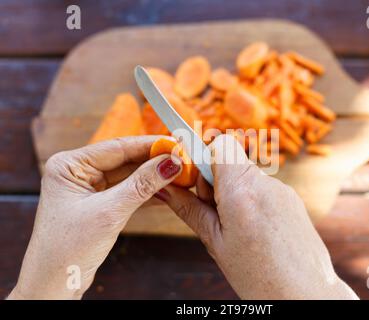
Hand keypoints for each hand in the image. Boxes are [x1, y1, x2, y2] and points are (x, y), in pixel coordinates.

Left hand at [8, 136, 181, 298]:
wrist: (54, 285)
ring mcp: (88, 188)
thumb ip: (142, 184)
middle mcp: (77, 172)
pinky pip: (127, 191)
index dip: (149, 145)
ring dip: (153, 176)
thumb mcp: (109, 212)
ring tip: (179, 173)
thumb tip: (169, 163)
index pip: (116, 147)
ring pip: (128, 176)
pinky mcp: (98, 204)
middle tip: (182, 159)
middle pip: (124, 160)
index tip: (175, 144)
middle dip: (154, 161)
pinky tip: (167, 190)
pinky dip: (147, 192)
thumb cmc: (67, 250)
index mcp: (69, 165)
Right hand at [159, 134, 357, 299]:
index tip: (197, 183)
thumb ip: (189, 209)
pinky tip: (255, 229)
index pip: (220, 144)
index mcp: (241, 191)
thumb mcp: (215, 242)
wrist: (306, 294)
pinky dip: (252, 200)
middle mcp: (265, 183)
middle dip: (216, 181)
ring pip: (247, 175)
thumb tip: (164, 188)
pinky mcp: (293, 198)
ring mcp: (283, 190)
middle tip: (214, 213)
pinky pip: (264, 188)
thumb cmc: (259, 275)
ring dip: (234, 192)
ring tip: (236, 227)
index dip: (204, 158)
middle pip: (231, 160)